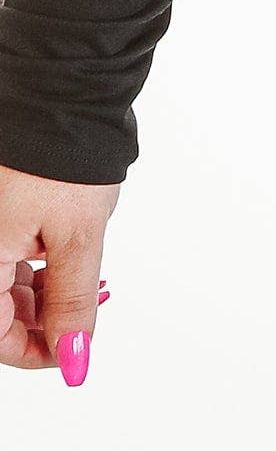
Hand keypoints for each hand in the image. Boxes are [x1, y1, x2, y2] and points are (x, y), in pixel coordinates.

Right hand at [3, 165, 118, 380]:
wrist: (64, 92)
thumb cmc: (66, 156)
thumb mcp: (78, 238)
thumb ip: (72, 303)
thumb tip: (73, 359)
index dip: (35, 353)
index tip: (75, 354)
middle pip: (1, 313)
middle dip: (45, 321)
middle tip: (91, 306)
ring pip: (8, 286)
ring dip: (47, 295)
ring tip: (89, 280)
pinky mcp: (4, 211)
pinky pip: (11, 255)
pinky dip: (43, 267)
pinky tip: (71, 257)